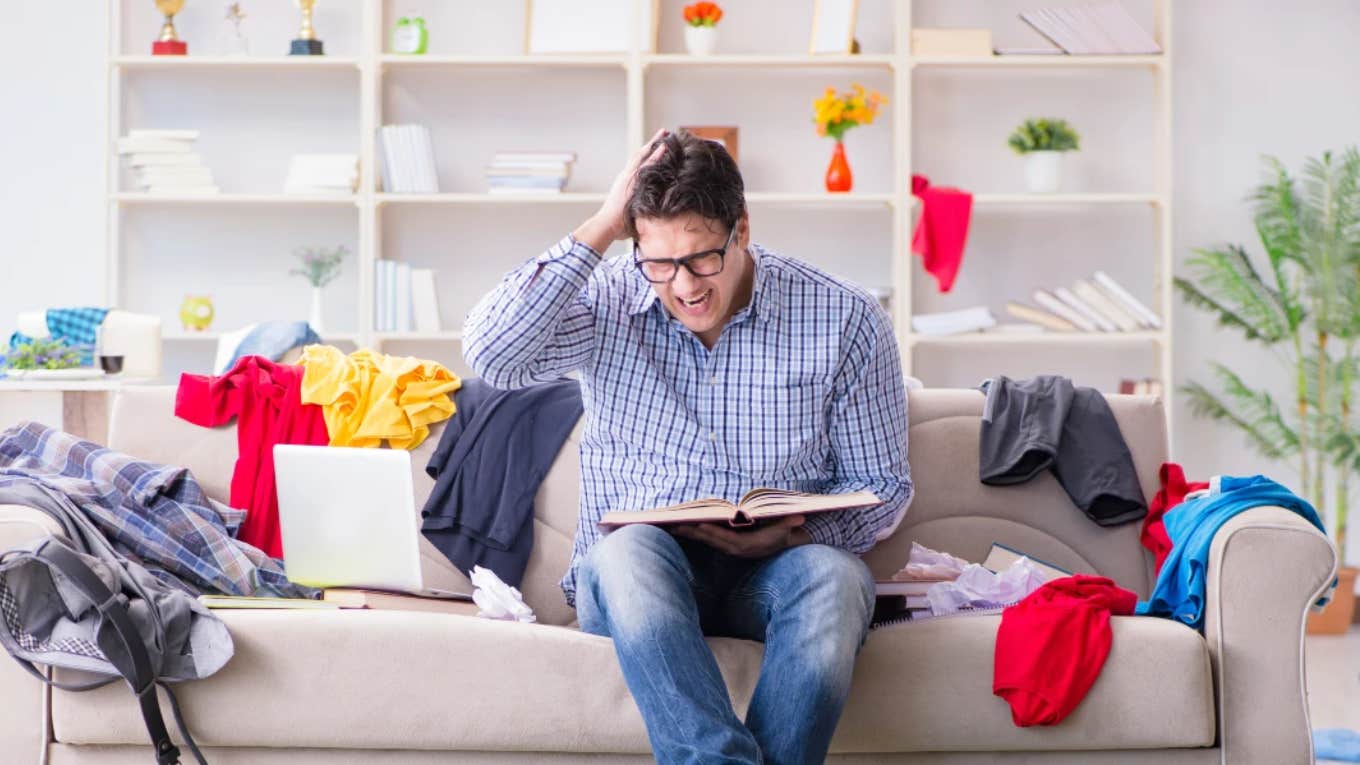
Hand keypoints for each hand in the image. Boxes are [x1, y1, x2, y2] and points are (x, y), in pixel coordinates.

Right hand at [573, 128, 667, 251]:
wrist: (606, 225)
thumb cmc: (617, 224)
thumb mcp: (631, 212)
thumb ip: (639, 209)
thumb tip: (649, 216)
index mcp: (626, 183)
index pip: (638, 165)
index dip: (648, 155)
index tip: (658, 146)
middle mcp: (626, 176)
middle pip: (640, 155)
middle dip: (652, 143)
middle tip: (664, 133)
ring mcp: (628, 177)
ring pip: (643, 155)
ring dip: (654, 143)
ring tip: (665, 133)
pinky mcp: (632, 180)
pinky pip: (646, 165)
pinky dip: (655, 155)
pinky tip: (664, 147)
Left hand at [670, 515, 807, 557]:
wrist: (782, 548)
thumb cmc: (782, 536)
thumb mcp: (787, 531)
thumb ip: (789, 524)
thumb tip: (799, 518)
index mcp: (746, 545)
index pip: (727, 539)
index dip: (713, 532)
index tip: (700, 525)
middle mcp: (734, 548)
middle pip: (711, 540)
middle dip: (693, 532)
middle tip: (676, 524)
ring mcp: (728, 547)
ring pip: (705, 541)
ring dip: (689, 534)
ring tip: (671, 525)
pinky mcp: (724, 544)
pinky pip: (706, 539)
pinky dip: (693, 534)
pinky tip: (680, 528)